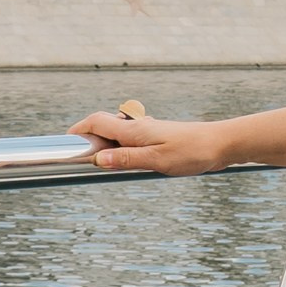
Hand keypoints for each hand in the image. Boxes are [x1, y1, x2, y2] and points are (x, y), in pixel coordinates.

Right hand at [70, 102, 222, 176]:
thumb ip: (126, 159)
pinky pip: (131, 140)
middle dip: (88, 140)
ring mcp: (148, 131)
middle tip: (78, 160)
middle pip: (103, 126)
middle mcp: (138, 127)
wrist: (222, 144)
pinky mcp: (158, 137)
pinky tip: (128, 162)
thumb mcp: (157, 161)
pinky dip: (121, 149)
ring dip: (105, 145)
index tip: (64, 143)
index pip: (95, 122)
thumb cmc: (192, 152)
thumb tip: (97, 159)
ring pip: (117, 134)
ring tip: (100, 164)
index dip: (77, 130)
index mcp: (134, 130)